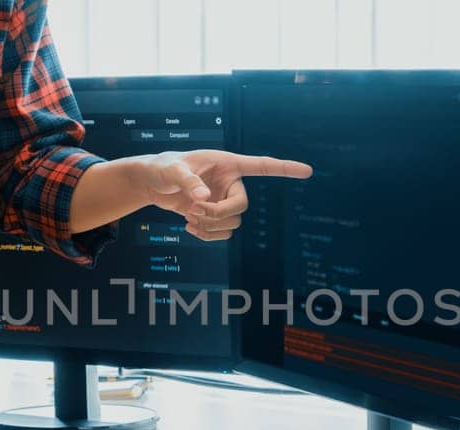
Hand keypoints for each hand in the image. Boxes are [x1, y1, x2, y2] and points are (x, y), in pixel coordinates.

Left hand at [137, 150, 312, 240]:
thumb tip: (203, 199)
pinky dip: (207, 235)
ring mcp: (223, 200)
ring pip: (233, 223)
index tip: (307, 171)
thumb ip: (187, 181)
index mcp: (227, 163)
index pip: (261, 166)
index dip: (284, 169)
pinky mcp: (215, 216)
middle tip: (194, 211)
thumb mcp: (171, 170)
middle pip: (241, 206)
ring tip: (189, 218)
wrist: (152, 183)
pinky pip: (222, 233)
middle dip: (218, 214)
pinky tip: (189, 228)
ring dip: (211, 226)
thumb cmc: (162, 168)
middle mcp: (230, 182)